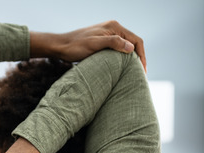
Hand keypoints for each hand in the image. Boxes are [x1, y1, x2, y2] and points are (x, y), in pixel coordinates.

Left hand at [30, 20, 146, 70]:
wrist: (61, 46)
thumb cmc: (76, 46)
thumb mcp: (95, 45)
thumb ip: (113, 43)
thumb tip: (131, 48)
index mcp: (114, 27)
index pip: (136, 40)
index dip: (142, 56)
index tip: (142, 71)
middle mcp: (113, 28)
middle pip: (133, 43)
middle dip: (139, 58)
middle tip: (141, 75)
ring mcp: (108, 35)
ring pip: (126, 47)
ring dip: (131, 59)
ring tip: (134, 74)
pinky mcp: (103, 42)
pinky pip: (118, 49)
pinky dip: (123, 59)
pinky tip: (123, 69)